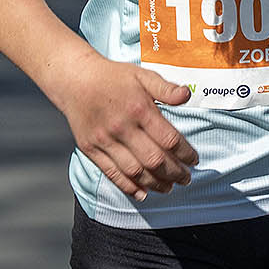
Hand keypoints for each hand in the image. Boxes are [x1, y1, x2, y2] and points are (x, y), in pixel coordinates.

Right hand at [56, 59, 198, 201]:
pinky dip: (129, 187)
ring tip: (169, 188)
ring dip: (155, 184)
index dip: (186, 154)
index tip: (194, 161)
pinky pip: (112, 174)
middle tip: (186, 179)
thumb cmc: (113, 77)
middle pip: (154, 160)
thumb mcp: (142, 75)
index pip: (169, 140)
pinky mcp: (91, 149)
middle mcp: (122, 127)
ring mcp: (105, 140)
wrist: (75, 80)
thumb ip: (166, 88)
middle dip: (175, 173)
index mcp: (139, 109)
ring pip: (135, 171)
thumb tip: (187, 95)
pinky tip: (143, 193)